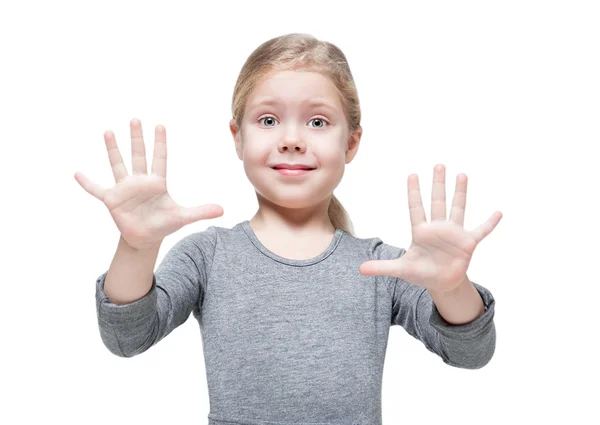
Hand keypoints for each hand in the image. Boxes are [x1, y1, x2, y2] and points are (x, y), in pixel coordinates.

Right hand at [74, 119, 223, 249]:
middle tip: (136, 120)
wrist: (146, 238)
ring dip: (113, 150)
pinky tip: (78, 173)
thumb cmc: (163, 224)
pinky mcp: (112, 200)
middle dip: (137, 138)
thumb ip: (201, 212)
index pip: (159, 158)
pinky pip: (97, 189)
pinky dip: (88, 183)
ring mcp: (124, 189)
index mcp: (157, 183)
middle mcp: (140, 181)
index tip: (160, 126)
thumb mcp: (183, 218)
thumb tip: (223, 209)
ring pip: (118, 165)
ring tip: (108, 132)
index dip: (159, 143)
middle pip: (138, 155)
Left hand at [359, 164, 501, 293]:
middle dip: (438, 184)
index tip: (412, 175)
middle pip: (437, 201)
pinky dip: (489, 223)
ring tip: (462, 175)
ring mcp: (454, 234)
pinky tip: (497, 212)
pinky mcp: (468, 243)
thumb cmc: (421, 272)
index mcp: (421, 232)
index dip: (414, 193)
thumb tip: (360, 269)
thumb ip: (382, 267)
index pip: (416, 208)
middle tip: (438, 165)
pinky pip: (481, 231)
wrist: (441, 283)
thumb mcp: (401, 270)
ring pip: (457, 209)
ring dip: (460, 193)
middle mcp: (438, 228)